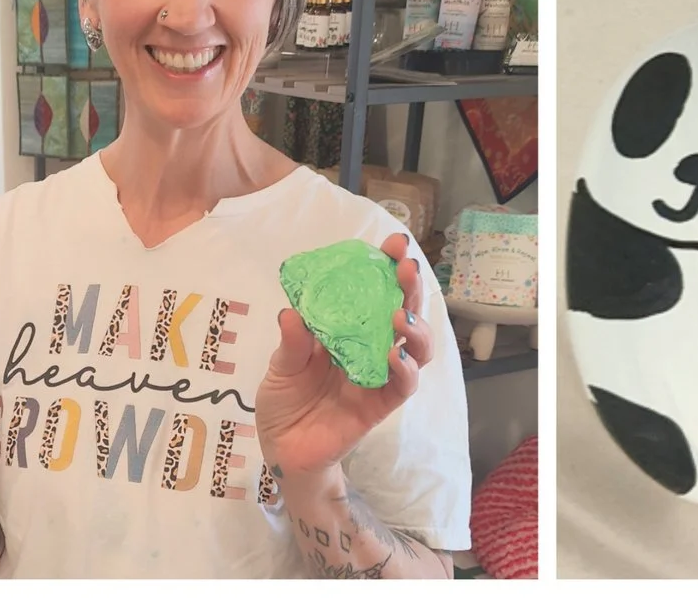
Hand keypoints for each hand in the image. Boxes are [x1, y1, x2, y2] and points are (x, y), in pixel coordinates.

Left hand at [256, 235, 433, 477]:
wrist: (281, 452)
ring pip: (417, 345)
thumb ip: (292, 344)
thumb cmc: (283, 402)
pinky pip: (404, 384)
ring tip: (401, 314)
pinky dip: (406, 368)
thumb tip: (291, 311)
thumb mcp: (280, 368)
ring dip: (417, 325)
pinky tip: (396, 355)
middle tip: (406, 267)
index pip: (375, 291)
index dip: (388, 267)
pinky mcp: (381, 403)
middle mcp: (371, 345)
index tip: (394, 246)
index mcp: (348, 328)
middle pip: (404, 309)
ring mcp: (380, 374)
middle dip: (410, 286)